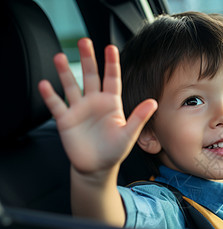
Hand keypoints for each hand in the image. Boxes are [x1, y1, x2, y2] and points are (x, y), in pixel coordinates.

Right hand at [39, 38, 156, 174]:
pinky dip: (50, 96)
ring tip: (59, 56)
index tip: (110, 47)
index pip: (111, 79)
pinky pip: (57, 105)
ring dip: (64, 72)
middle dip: (87, 59)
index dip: (111, 63)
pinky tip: (45, 84)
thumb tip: (153, 102)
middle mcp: (94, 102)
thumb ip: (139, 117)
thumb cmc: (114, 150)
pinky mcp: (66, 120)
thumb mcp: (129, 134)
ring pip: (71, 86)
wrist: (97, 167)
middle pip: (90, 76)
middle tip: (84, 41)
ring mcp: (79, 109)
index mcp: (111, 103)